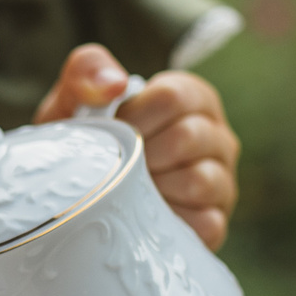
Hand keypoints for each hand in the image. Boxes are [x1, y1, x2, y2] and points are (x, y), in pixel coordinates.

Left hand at [33, 45, 239, 248]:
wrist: (80, 199)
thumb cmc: (87, 143)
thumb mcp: (74, 101)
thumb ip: (86, 71)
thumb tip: (113, 84)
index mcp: (193, 98)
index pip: (173, 96)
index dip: (133, 117)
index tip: (111, 132)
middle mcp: (217, 137)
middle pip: (187, 137)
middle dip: (139, 154)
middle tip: (117, 166)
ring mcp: (221, 181)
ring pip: (199, 181)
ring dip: (152, 190)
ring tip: (128, 192)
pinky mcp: (214, 223)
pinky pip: (204, 223)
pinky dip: (167, 224)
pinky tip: (143, 220)